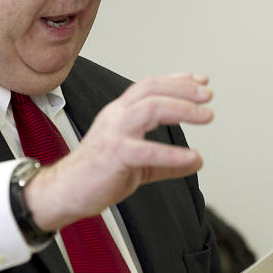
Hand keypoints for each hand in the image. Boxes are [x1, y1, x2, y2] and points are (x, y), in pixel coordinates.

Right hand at [24, 72, 212, 231]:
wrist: (64, 192)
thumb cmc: (95, 175)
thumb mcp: (138, 165)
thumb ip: (166, 162)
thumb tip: (196, 161)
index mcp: (119, 113)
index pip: (149, 86)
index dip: (177, 80)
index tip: (201, 80)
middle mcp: (116, 116)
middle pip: (152, 90)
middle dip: (184, 89)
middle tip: (208, 95)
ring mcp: (114, 133)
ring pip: (151, 108)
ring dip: (183, 109)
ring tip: (207, 116)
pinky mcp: (114, 155)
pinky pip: (147, 150)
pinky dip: (172, 153)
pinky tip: (192, 157)